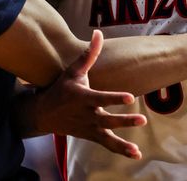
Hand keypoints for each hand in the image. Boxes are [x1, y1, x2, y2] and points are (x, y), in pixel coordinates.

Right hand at [32, 30, 145, 158]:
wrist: (44, 114)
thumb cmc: (61, 88)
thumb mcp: (73, 70)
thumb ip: (89, 54)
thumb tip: (98, 33)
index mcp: (82, 97)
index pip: (101, 97)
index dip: (115, 98)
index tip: (130, 97)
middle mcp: (86, 115)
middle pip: (107, 120)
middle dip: (124, 121)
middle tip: (142, 119)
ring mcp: (89, 128)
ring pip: (107, 138)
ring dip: (122, 144)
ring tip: (136, 150)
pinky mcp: (91, 136)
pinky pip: (107, 145)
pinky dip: (120, 150)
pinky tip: (136, 154)